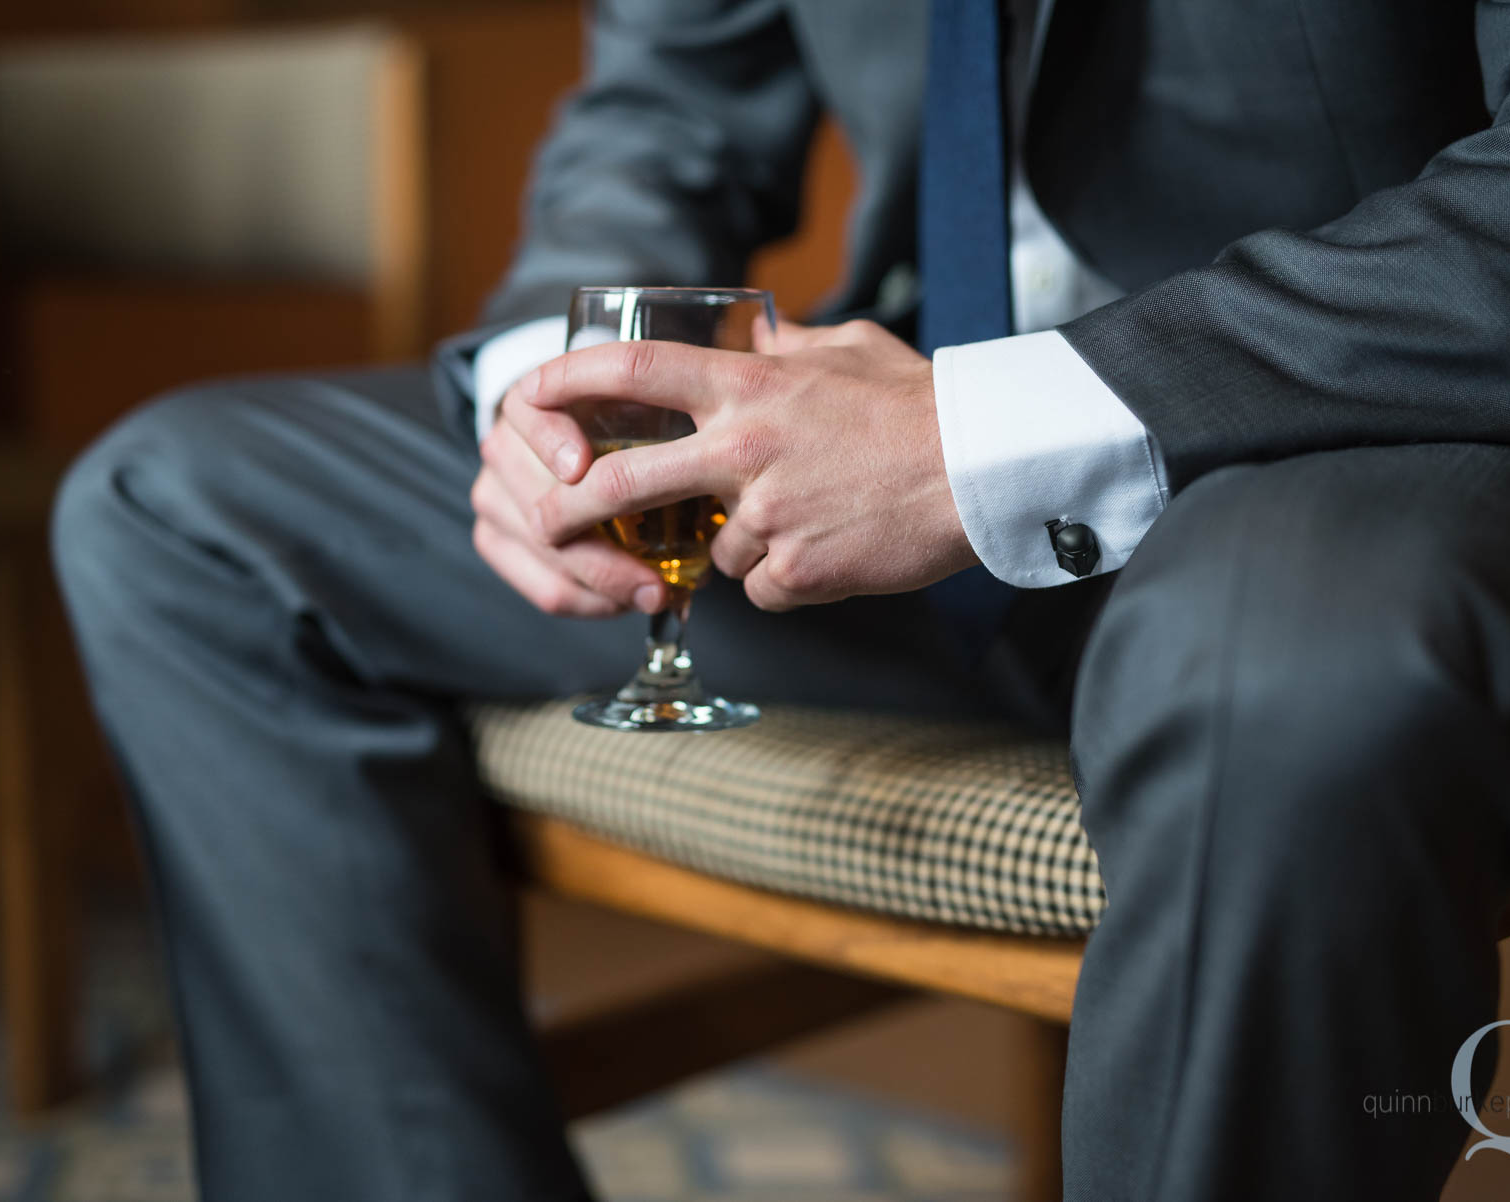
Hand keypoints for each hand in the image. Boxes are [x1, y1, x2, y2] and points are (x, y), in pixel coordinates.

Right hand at [471, 403, 670, 617]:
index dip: (553, 441)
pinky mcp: (491, 537)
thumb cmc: (620, 418)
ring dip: (607, 585)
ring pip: (546, 556)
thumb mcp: (640, 405)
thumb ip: (655, 418)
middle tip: (659, 582)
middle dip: (603, 555)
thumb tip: (700, 465)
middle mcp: (503, 447)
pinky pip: (542, 587)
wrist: (568, 429)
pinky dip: (589, 601)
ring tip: (657, 593)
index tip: (581, 466)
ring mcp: (491, 494)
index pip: (533, 419)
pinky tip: (625, 602)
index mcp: (531, 403)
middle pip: (541, 508)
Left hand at [502, 317, 977, 611]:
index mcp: (749, 384)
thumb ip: (790, 346)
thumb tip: (760, 336)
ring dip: (741, 546)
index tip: (528, 397)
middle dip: (564, 512)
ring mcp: (766, 515)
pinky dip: (787, 580)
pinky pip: (763, 588)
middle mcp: (743, 447)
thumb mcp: (847, 348)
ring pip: (710, 549)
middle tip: (549, 524)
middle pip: (616, 486)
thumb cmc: (920, 404)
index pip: (630, 371)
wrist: (981, 469)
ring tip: (811, 520)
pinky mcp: (796, 572)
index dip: (565, 382)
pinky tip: (833, 550)